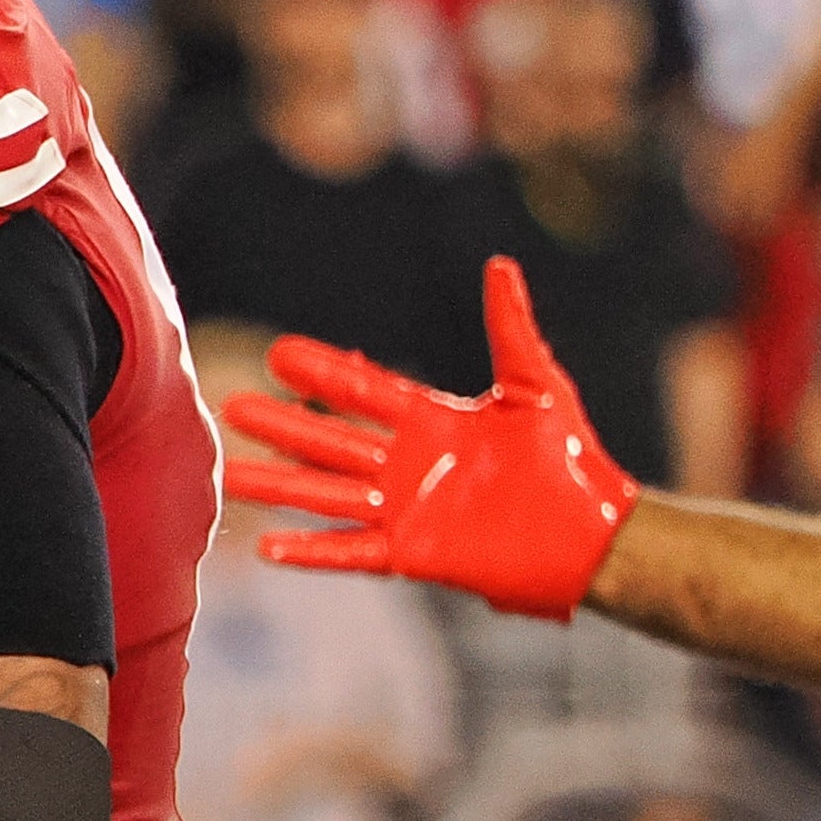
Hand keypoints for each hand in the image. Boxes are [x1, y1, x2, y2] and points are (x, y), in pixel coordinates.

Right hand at [223, 258, 640, 620]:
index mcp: (433, 421)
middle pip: (330, 439)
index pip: (363, 390)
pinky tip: (268, 547)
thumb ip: (511, 329)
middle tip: (233, 406)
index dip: (323, 372)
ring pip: (325, 492)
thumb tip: (499, 266)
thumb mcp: (538, 386)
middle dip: (283, 423)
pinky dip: (310, 551)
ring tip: (229, 472)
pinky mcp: (411, 554)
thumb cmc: (571, 458)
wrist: (591, 534)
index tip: (280, 352)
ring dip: (277, 483)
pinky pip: (350, 551)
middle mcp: (408, 464)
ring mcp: (405, 509)